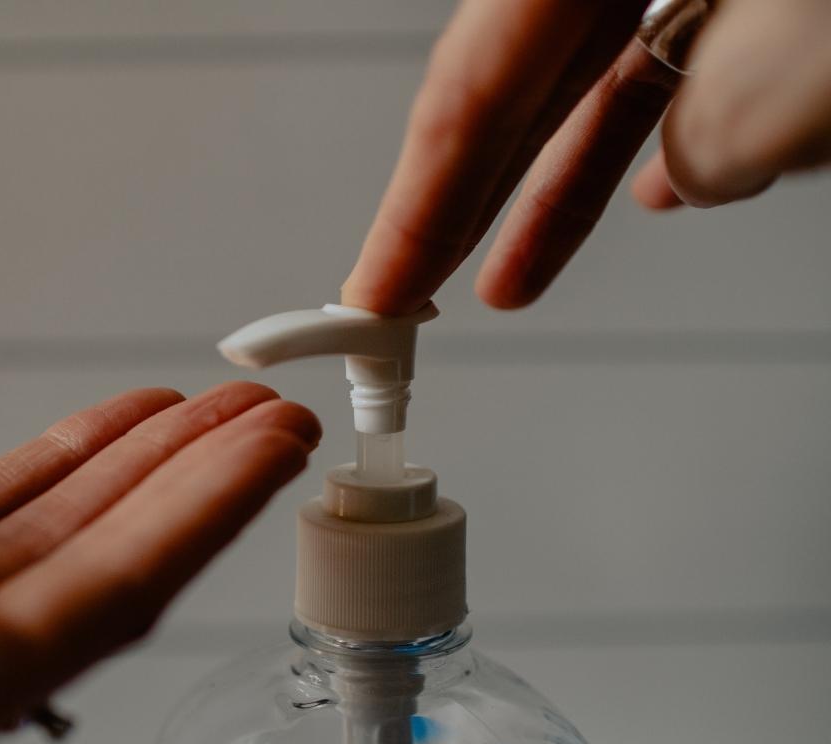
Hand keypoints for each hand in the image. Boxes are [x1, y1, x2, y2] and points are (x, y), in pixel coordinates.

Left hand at [0, 362, 318, 743]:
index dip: (76, 459)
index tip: (145, 412)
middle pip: (70, 541)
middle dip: (167, 471)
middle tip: (248, 409)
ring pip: (111, 570)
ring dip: (205, 494)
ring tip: (278, 430)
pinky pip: (111, 597)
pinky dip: (196, 523)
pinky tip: (254, 464)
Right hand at [342, 0, 830, 312]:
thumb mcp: (813, 30)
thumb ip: (738, 112)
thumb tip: (692, 175)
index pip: (473, 87)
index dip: (414, 209)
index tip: (370, 294)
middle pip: (499, 83)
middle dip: (448, 206)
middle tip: (393, 301)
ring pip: (582, 78)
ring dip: (544, 189)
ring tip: (507, 286)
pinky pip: (664, 54)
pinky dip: (647, 133)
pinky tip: (648, 196)